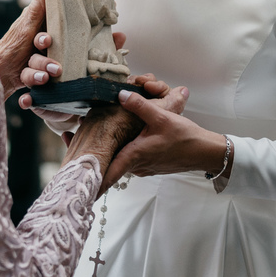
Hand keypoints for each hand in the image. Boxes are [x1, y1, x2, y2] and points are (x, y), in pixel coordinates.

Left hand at [0, 0, 46, 96]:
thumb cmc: (10, 48)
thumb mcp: (25, 29)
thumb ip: (36, 10)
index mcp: (37, 28)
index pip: (54, 26)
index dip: (53, 34)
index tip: (44, 39)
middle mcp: (40, 43)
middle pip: (53, 49)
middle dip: (48, 59)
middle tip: (52, 65)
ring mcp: (38, 59)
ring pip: (47, 65)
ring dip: (42, 71)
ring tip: (42, 76)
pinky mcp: (35, 74)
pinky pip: (40, 77)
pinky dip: (34, 79)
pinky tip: (32, 85)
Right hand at [16, 29, 127, 92]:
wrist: (75, 104)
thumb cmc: (82, 76)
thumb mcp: (92, 63)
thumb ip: (103, 50)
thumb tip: (121, 36)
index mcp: (54, 51)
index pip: (44, 40)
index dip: (43, 39)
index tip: (49, 41)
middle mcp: (41, 63)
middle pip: (34, 57)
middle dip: (43, 61)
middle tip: (56, 68)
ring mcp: (35, 80)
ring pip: (28, 74)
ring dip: (34, 76)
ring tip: (44, 79)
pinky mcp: (34, 99)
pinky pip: (25, 98)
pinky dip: (25, 100)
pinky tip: (27, 101)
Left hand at [64, 81, 188, 194]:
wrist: (203, 152)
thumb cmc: (184, 138)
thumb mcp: (162, 117)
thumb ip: (139, 105)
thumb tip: (120, 94)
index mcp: (135, 155)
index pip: (108, 172)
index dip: (90, 178)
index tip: (74, 183)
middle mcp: (136, 165)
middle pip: (108, 164)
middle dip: (92, 155)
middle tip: (72, 145)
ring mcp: (142, 167)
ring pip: (118, 160)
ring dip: (105, 152)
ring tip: (87, 138)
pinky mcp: (148, 164)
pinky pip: (127, 159)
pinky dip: (118, 151)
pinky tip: (115, 139)